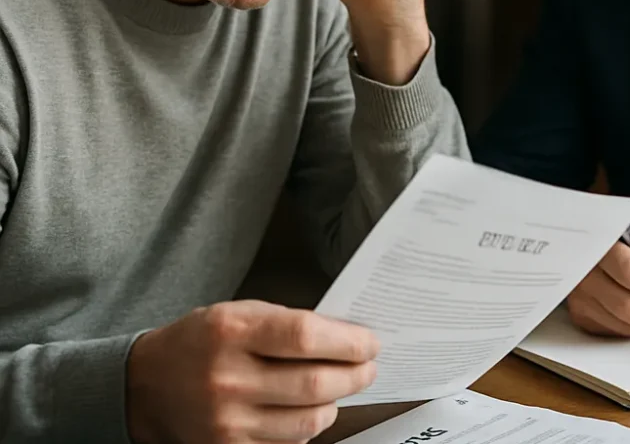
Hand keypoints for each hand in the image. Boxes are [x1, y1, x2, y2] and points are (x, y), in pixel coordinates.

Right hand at [126, 300, 378, 443]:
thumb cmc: (202, 341)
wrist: (146, 385)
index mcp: (232, 332)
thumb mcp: (239, 313)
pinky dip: (308, 428)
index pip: (305, 336)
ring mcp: (226, 422)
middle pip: (314, 384)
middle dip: (355, 375)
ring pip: (308, 421)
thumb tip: (348, 336)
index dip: (348, 342)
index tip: (370, 342)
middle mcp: (227, 378)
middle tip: (369, 367)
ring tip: (340, 388)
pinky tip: (310, 412)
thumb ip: (289, 323)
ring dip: (336, 404)